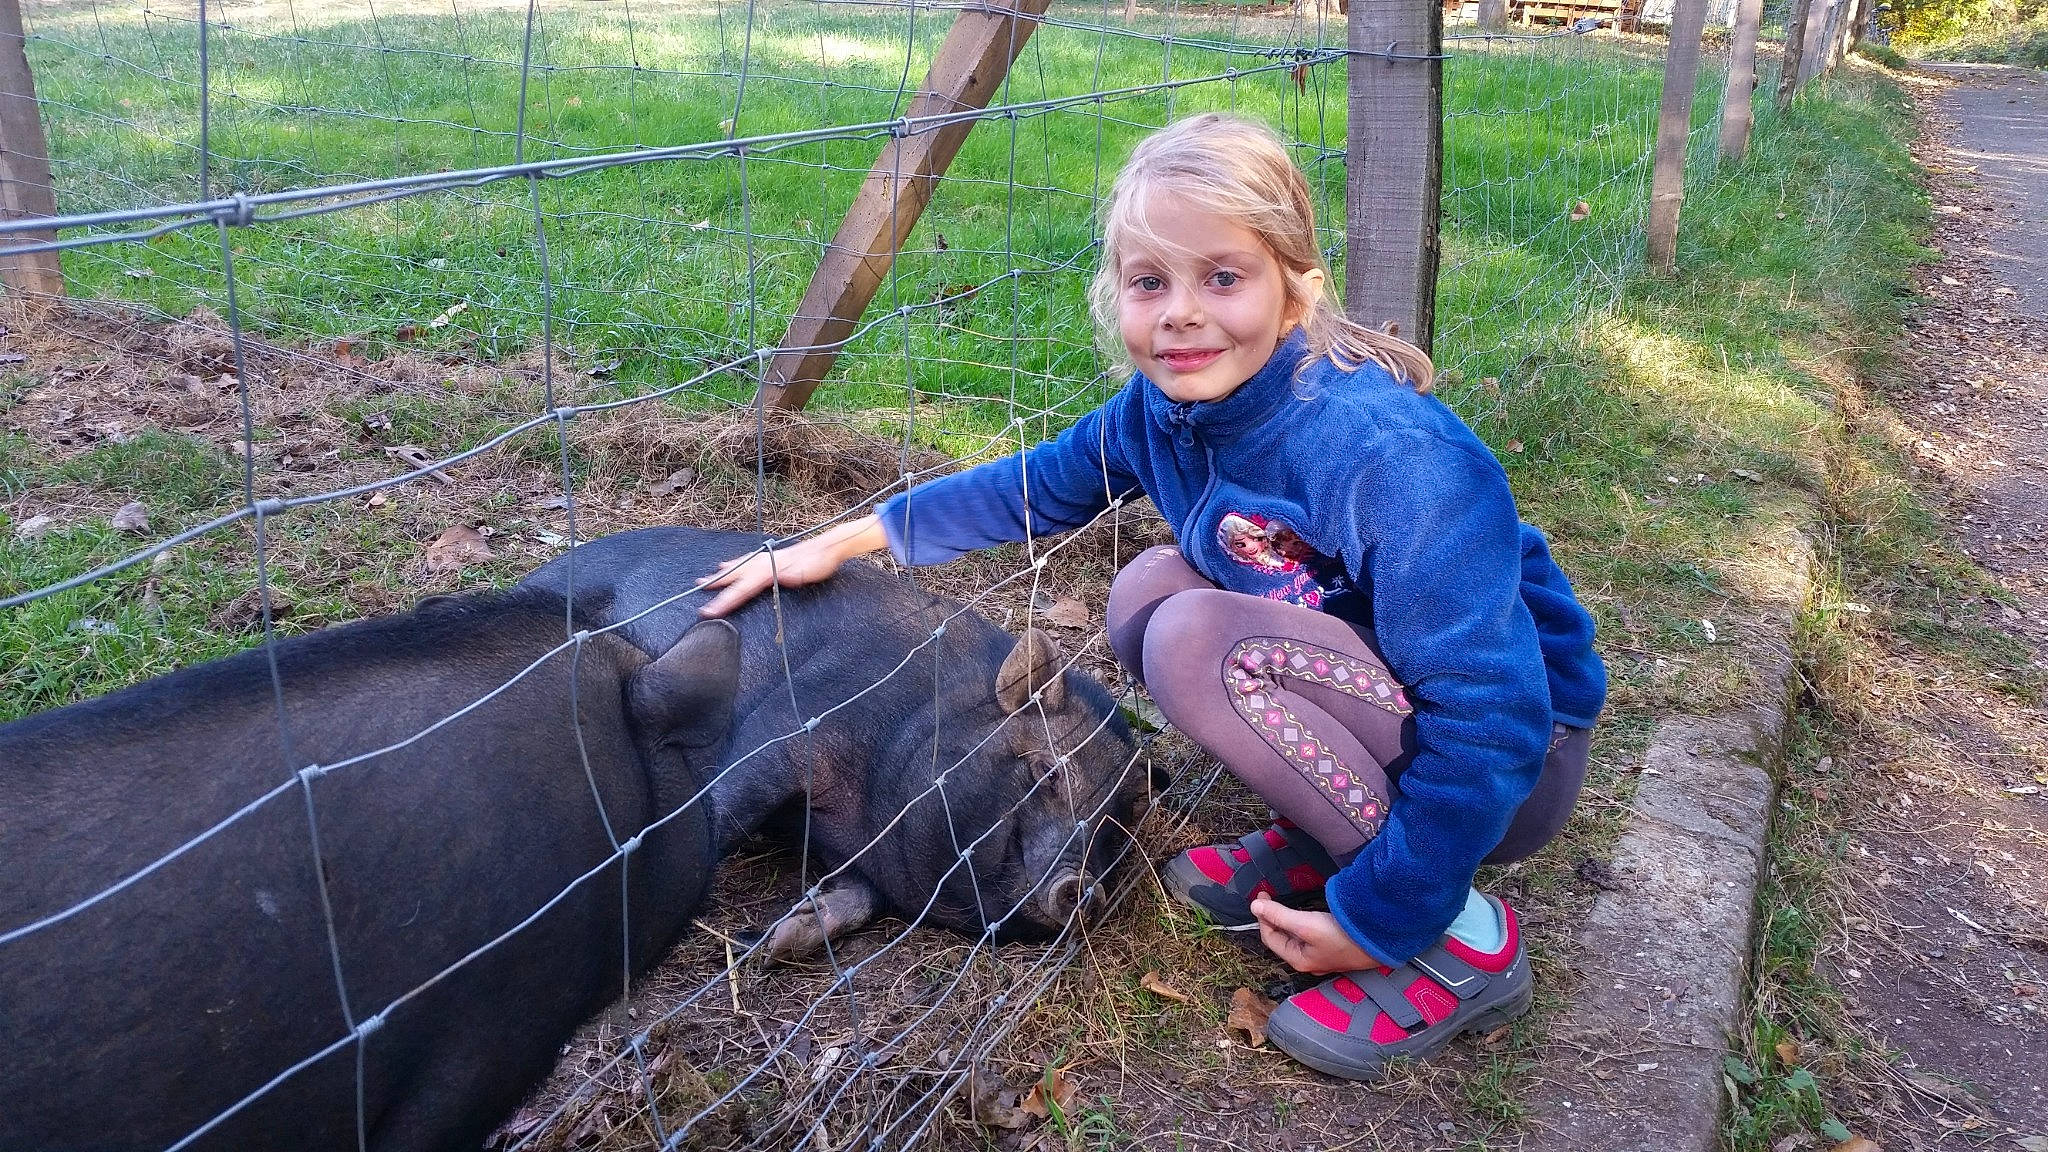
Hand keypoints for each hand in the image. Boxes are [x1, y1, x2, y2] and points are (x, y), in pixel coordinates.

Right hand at [698, 515, 888, 617]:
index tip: (709, 610)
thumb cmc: (819, 563)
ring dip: (722, 574)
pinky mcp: (770, 557)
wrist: (828, 547)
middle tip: (697, 592)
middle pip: (735, 576)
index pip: (742, 588)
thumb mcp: (809, 573)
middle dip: (716, 586)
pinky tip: (727, 564)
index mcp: (769, 570)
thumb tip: (779, 578)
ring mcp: (766, 558)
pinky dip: (734, 564)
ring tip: (706, 578)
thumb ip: (793, 576)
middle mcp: (764, 563)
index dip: (725, 600)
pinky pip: (746, 561)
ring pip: (738, 566)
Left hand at [1250, 898, 1376, 975]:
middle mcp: (1308, 960)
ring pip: (1297, 936)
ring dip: (1288, 920)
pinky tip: (1307, 914)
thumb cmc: (1342, 936)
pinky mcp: (1334, 946)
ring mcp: (1322, 955)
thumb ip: (1279, 915)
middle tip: (1270, 897)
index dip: (1263, 916)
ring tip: (1285, 903)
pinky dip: (1303, 922)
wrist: (1379, 940)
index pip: (1269, 937)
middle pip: (1282, 937)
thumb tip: (1255, 906)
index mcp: (1298, 960)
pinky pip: (1311, 934)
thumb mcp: (1306, 924)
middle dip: (1274, 917)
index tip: (1262, 896)